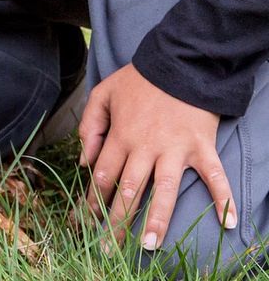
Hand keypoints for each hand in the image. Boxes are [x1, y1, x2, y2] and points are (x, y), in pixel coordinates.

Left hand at [79, 63, 235, 252]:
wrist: (177, 63)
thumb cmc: (138, 80)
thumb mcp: (103, 93)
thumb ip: (90, 126)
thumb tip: (85, 161)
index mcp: (121, 135)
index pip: (103, 175)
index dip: (92, 200)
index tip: (85, 222)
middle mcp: (146, 146)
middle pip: (129, 190)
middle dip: (116, 221)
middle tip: (108, 249)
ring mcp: (175, 149)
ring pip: (164, 191)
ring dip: (157, 220)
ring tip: (149, 247)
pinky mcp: (201, 147)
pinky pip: (214, 177)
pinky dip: (224, 199)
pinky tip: (228, 224)